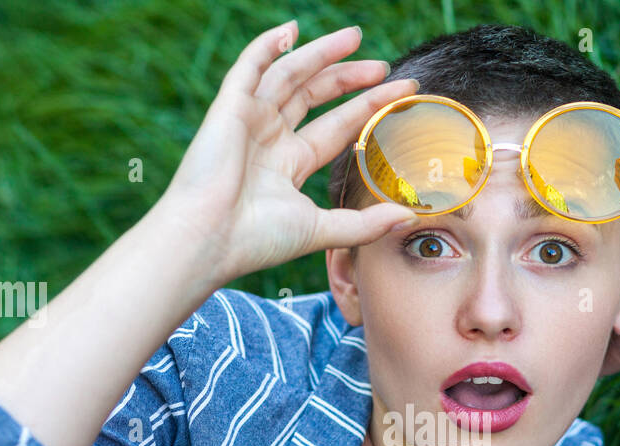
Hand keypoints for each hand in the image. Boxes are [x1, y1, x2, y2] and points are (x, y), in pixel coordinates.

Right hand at [152, 21, 422, 287]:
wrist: (209, 239)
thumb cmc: (257, 241)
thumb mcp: (321, 231)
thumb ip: (365, 224)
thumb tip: (410, 216)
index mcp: (290, 165)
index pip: (338, 127)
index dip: (368, 108)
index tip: (401, 94)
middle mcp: (270, 138)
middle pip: (316, 96)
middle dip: (350, 79)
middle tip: (385, 67)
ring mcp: (249, 120)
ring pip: (290, 74)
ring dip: (321, 54)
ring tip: (355, 37)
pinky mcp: (229, 108)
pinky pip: (250, 67)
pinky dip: (267, 45)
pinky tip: (292, 30)